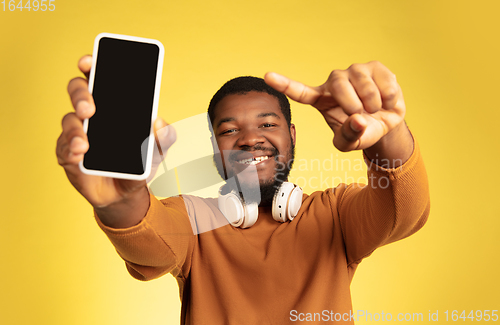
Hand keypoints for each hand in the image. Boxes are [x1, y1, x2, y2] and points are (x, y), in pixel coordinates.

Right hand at [56, 56, 175, 225]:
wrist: (127, 194)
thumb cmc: (140, 163)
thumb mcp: (159, 150)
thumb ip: (165, 136)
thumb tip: (159, 122)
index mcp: (114, 105)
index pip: (100, 76)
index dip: (92, 65)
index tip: (89, 62)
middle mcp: (92, 114)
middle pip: (78, 91)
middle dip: (80, 94)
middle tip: (90, 108)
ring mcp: (78, 132)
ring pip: (68, 120)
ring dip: (74, 129)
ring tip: (85, 144)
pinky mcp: (68, 153)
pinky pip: (63, 148)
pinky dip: (70, 150)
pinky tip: (79, 154)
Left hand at [265, 61, 404, 151]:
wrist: (386, 123)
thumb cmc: (362, 132)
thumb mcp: (351, 143)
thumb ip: (348, 137)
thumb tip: (357, 120)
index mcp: (321, 99)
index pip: (299, 92)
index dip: (284, 84)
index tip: (267, 76)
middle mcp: (334, 82)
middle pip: (337, 85)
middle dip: (352, 103)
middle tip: (361, 116)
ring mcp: (354, 71)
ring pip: (362, 82)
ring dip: (372, 102)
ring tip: (375, 110)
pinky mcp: (374, 67)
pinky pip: (383, 81)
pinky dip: (388, 97)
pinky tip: (386, 102)